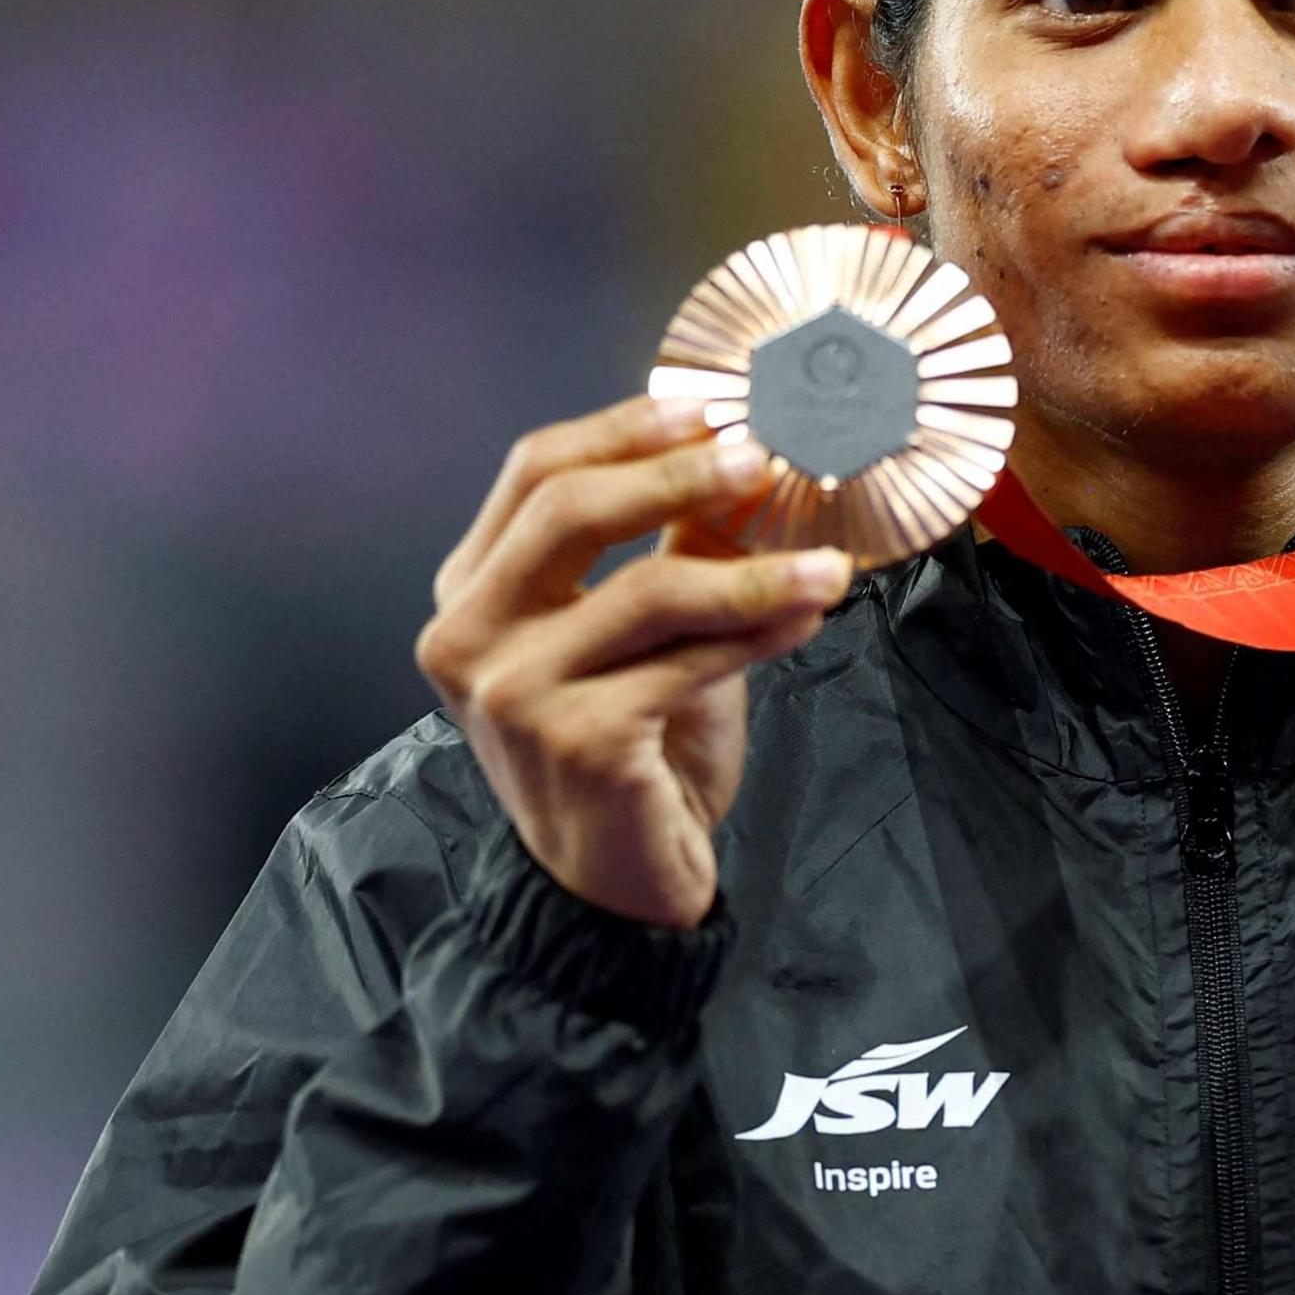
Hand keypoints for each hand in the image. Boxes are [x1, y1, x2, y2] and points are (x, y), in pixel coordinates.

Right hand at [414, 396, 851, 928]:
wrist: (616, 885)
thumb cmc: (633, 751)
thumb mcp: (646, 633)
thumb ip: (672, 548)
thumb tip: (744, 457)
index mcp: (474, 589)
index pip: (535, 470)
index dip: (626, 429)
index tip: (709, 409)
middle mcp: (468, 633)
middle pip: (570, 508)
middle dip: (679, 474)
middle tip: (765, 460)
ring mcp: (510, 689)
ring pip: (646, 590)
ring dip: (752, 570)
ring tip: (826, 563)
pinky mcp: (572, 739)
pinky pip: (684, 662)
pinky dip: (757, 633)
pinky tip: (807, 615)